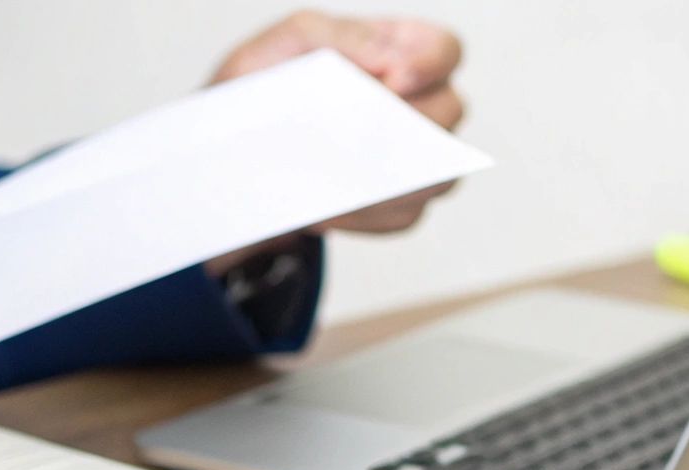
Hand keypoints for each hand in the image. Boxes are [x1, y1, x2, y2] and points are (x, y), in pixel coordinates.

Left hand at [213, 10, 464, 234]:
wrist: (239, 143)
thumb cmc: (273, 82)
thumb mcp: (293, 43)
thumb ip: (341, 36)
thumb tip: (384, 61)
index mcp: (399, 51)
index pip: (444, 50)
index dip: (429, 64)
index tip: (392, 81)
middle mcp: (419, 103)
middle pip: (449, 112)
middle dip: (408, 124)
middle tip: (358, 134)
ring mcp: (416, 156)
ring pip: (438, 174)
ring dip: (392, 177)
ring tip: (342, 177)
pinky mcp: (399, 203)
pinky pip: (402, 214)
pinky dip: (365, 214)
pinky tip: (327, 207)